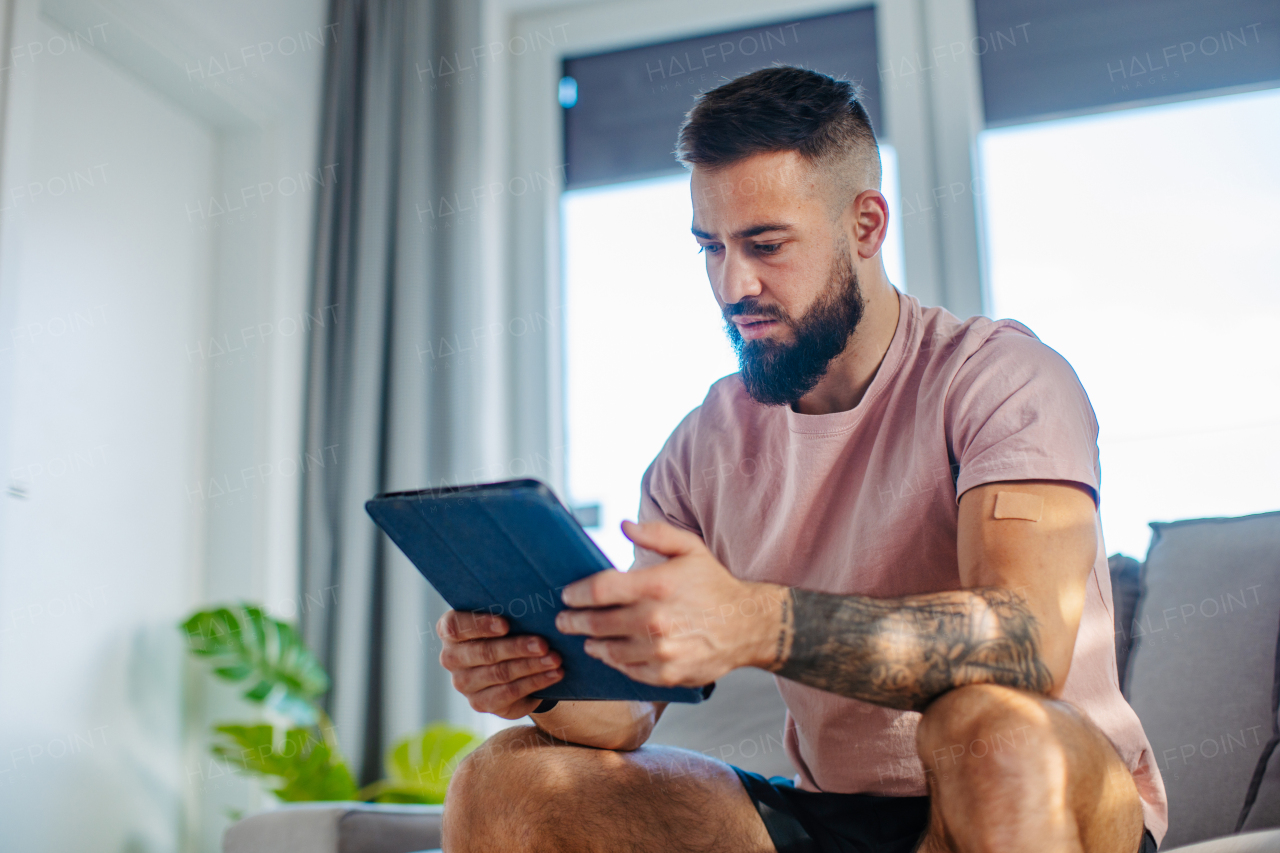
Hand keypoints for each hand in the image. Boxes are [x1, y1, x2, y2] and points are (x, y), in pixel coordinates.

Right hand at [436, 610, 562, 718]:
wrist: (509, 665)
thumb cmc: (506, 631)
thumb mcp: (503, 617)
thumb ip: (507, 610)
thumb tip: (533, 603)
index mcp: (450, 631)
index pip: (455, 626)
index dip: (480, 625)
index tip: (506, 625)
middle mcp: (451, 658)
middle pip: (484, 652)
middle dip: (516, 648)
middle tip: (543, 644)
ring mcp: (463, 683)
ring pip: (499, 673)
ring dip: (531, 666)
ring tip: (554, 659)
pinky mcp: (480, 703)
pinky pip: (509, 692)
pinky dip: (535, 682)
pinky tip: (553, 674)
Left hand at [555, 520, 786, 686]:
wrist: (749, 625)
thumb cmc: (714, 584)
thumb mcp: (690, 548)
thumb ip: (656, 533)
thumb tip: (623, 525)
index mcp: (657, 585)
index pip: (599, 591)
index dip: (575, 594)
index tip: (566, 595)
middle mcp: (655, 620)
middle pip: (596, 624)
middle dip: (573, 621)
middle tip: (563, 620)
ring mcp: (660, 651)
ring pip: (607, 651)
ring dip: (591, 643)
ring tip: (586, 637)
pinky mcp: (666, 674)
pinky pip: (627, 670)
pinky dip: (615, 661)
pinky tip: (611, 653)